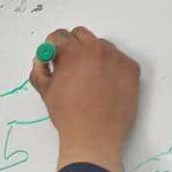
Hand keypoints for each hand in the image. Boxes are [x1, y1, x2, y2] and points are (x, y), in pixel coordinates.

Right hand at [30, 25, 140, 171]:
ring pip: (101, 46)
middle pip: (81, 34)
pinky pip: (118, 60)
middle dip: (73, 46)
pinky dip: (111, 68)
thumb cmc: (68, 116)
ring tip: (90, 82)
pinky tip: (105, 88)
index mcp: (72, 52)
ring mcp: (117, 57)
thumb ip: (40, 71)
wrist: (95, 137)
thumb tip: (42, 58)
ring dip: (93, 56)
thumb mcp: (46, 93)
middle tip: (71, 66)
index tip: (54, 56)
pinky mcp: (131, 68)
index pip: (59, 36)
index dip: (54, 46)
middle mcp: (96, 48)